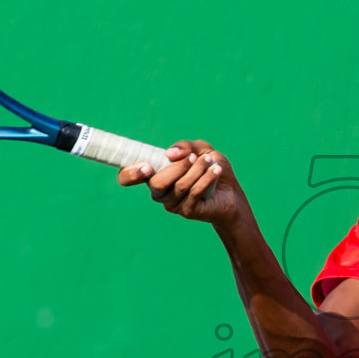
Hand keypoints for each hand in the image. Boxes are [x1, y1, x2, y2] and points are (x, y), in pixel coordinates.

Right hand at [116, 140, 244, 227]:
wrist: (231, 191)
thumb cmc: (211, 167)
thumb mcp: (200, 149)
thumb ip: (185, 146)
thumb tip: (169, 154)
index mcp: (155, 174)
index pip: (127, 178)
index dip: (130, 174)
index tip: (146, 167)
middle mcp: (159, 192)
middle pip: (156, 184)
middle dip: (177, 167)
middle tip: (193, 158)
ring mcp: (172, 204)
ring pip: (178, 187)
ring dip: (196, 170)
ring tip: (210, 161)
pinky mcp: (187, 211)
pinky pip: (193, 193)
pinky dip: (206, 178)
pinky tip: (216, 170)